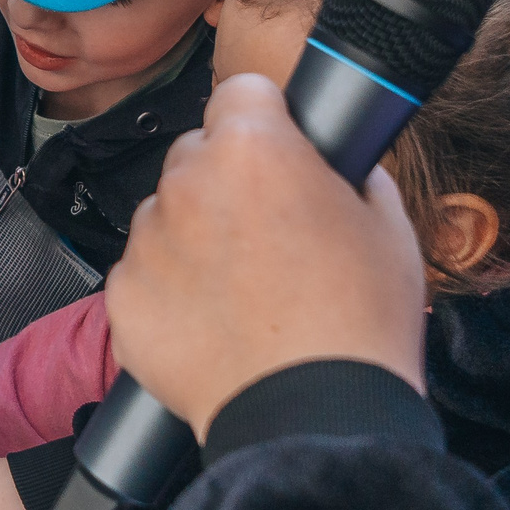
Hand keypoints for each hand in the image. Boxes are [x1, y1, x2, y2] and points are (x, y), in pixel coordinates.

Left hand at [107, 75, 427, 435]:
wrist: (313, 417)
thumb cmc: (359, 322)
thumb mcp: (387, 224)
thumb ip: (346, 171)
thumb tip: (328, 158)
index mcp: (253, 148)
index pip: (241, 91)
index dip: (264, 118)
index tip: (277, 146)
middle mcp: (187, 182)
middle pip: (196, 154)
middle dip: (225, 180)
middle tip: (267, 233)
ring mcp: (147, 241)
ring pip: (165, 216)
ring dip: (193, 238)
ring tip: (242, 292)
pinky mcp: (122, 297)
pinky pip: (142, 274)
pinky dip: (168, 292)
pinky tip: (212, 325)